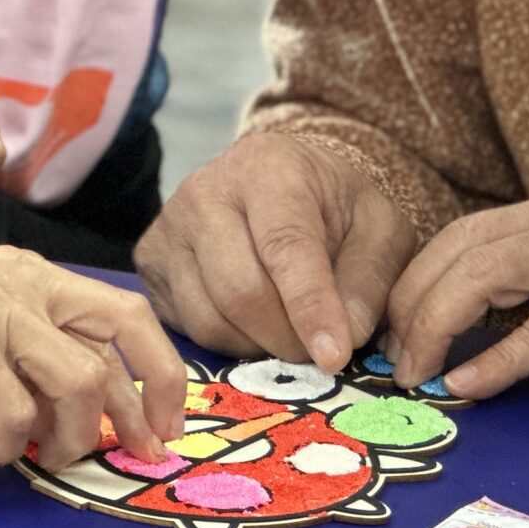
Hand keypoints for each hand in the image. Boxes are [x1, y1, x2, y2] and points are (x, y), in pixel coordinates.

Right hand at [0, 245, 186, 471]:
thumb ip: (32, 369)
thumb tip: (78, 421)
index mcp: (36, 277)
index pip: (124, 315)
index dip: (160, 371)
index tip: (164, 423)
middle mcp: (26, 282)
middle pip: (122, 334)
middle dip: (142, 405)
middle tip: (136, 454)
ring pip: (77, 379)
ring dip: (67, 436)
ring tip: (36, 458)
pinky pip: (15, 410)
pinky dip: (8, 446)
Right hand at [133, 131, 420, 370]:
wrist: (282, 180)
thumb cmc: (334, 206)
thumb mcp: (379, 229)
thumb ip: (371, 280)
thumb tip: (344, 337)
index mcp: (270, 170)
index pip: (285, 246)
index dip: (310, 307)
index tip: (334, 357)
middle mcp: (206, 192)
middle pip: (240, 291)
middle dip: (287, 338)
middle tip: (319, 355)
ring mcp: (169, 227)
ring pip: (209, 319)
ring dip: (258, 347)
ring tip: (289, 336)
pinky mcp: (149, 261)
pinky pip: (186, 327)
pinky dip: (227, 344)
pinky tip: (254, 326)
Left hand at [385, 179, 528, 399]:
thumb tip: (482, 326)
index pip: (466, 233)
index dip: (421, 279)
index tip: (398, 325)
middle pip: (458, 249)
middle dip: (412, 304)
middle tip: (392, 358)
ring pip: (481, 278)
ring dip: (436, 329)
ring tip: (415, 374)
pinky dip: (494, 360)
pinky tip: (468, 388)